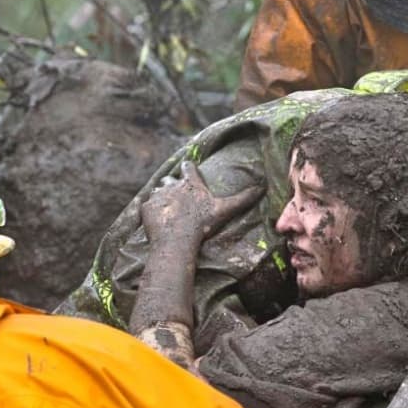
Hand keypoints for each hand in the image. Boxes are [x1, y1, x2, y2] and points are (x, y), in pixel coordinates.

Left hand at [141, 160, 263, 243]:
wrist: (177, 239)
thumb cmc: (202, 224)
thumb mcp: (225, 210)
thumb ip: (242, 199)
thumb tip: (262, 188)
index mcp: (191, 184)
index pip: (188, 167)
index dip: (189, 168)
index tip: (189, 169)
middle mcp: (173, 185)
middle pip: (169, 179)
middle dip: (171, 185)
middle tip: (176, 196)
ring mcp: (158, 196)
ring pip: (157, 192)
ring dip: (161, 198)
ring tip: (166, 209)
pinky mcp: (146, 208)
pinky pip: (147, 207)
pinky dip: (151, 212)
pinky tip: (157, 221)